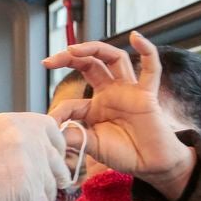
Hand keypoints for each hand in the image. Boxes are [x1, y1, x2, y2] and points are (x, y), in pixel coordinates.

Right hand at [0, 112, 70, 200]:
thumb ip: (14, 139)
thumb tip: (31, 154)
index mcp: (19, 123)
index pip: (52, 131)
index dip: (53, 149)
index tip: (48, 160)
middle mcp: (31, 140)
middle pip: (56, 162)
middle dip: (50, 178)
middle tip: (39, 188)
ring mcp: (34, 166)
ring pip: (50, 187)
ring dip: (37, 199)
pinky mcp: (32, 192)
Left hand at [43, 32, 197, 200]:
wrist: (150, 164)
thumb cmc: (123, 153)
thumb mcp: (91, 145)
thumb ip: (73, 136)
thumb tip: (52, 127)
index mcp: (95, 106)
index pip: (71, 102)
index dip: (58, 113)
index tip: (48, 124)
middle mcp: (111, 93)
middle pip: (90, 64)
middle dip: (69, 59)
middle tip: (49, 61)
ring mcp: (129, 91)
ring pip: (114, 58)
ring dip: (94, 49)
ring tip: (74, 49)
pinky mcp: (147, 95)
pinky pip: (151, 69)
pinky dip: (147, 50)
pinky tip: (136, 37)